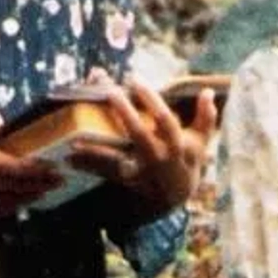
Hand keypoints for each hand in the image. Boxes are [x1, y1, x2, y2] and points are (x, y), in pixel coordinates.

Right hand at [0, 109, 62, 220]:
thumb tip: (2, 124)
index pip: (16, 168)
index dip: (39, 170)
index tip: (56, 167)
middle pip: (15, 188)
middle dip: (40, 185)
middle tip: (60, 180)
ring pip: (5, 203)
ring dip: (28, 197)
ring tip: (45, 190)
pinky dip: (10, 207)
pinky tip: (20, 201)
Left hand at [70, 80, 218, 221]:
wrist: (176, 197)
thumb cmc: (187, 161)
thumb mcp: (201, 140)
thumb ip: (206, 117)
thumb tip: (208, 92)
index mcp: (176, 145)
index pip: (164, 119)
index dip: (151, 99)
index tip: (136, 80)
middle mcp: (158, 158)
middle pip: (139, 133)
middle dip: (124, 112)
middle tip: (110, 91)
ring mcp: (141, 171)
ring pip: (116, 159)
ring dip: (95, 148)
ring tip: (75, 137)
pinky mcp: (126, 181)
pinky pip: (104, 173)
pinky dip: (87, 166)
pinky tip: (69, 157)